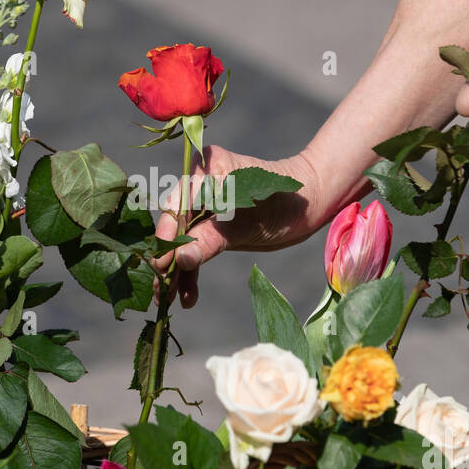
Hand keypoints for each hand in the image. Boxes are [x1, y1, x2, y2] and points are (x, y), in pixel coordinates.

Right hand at [153, 146, 322, 307]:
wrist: (307, 205)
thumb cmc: (283, 201)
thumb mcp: (247, 223)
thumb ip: (212, 239)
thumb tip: (180, 259)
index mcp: (207, 168)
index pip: (178, 204)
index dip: (168, 236)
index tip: (161, 262)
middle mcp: (200, 184)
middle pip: (176, 225)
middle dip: (169, 257)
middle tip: (161, 288)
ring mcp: (204, 207)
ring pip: (183, 240)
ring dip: (177, 271)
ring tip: (168, 301)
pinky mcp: (211, 227)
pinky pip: (196, 249)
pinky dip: (192, 272)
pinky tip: (188, 298)